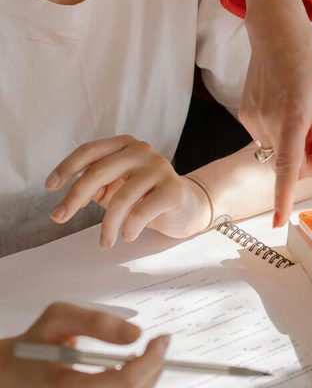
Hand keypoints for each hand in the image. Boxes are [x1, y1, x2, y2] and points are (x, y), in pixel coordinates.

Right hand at [0, 303, 167, 387]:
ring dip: (149, 386)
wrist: (11, 380)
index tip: (161, 338)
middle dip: (154, 367)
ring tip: (138, 365)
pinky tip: (128, 386)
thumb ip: (98, 322)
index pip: (126, 382)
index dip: (152, 358)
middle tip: (154, 346)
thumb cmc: (35, 346)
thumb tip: (136, 335)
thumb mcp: (59, 317)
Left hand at [45, 137, 211, 246]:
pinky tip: (127, 235)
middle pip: (98, 172)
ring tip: (105, 242)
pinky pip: (142, 211)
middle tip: (59, 218)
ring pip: (120, 197)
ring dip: (107, 225)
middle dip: (74, 198)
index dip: (66, 168)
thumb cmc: (145, 196)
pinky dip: (129, 227)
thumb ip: (95, 186)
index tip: (49, 187)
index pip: (89, 151)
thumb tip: (70, 198)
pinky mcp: (173, 189)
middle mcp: (141, 150)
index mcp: (124, 145)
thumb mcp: (116, 188)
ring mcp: (159, 167)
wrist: (186, 206)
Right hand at [240, 8, 311, 227]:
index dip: (283, 196)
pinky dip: (281, 131)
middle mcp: (268, 121)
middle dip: (308, 158)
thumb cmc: (307, 59)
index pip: (287, 166)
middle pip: (290, 163)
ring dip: (294, 143)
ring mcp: (252, 118)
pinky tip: (286, 103)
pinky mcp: (245, 114)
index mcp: (293, 116)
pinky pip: (268, 136)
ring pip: (279, 150)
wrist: (274, 31)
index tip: (280, 221)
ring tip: (302, 109)